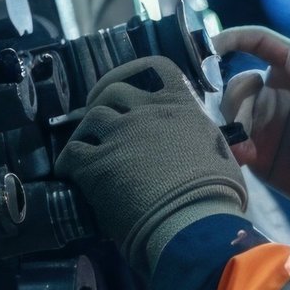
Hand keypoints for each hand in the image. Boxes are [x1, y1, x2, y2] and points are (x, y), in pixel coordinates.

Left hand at [55, 56, 246, 273]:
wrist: (193, 222)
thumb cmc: (217, 193)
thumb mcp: (220, 154)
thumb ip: (202, 140)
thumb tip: (207, 147)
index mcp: (181, 106)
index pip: (154, 68)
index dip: (134, 73)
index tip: (126, 86)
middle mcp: (147, 111)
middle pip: (113, 91)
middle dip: (103, 102)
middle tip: (101, 122)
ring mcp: (120, 134)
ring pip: (91, 118)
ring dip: (87, 133)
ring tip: (88, 150)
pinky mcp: (97, 164)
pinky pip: (72, 153)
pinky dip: (69, 162)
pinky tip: (72, 174)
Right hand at [213, 26, 289, 282]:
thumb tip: (288, 53)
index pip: (261, 44)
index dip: (235, 38)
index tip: (211, 45)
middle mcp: (275, 95)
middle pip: (237, 83)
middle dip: (234, 98)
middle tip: (242, 120)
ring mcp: (263, 122)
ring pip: (228, 111)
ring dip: (232, 125)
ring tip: (249, 146)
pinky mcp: (254, 150)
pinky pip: (230, 141)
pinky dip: (232, 147)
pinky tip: (247, 158)